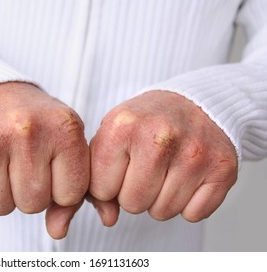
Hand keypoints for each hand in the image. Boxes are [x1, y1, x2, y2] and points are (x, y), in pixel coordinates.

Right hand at [0, 82, 89, 238]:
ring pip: (0, 207)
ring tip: (0, 159)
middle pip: (33, 204)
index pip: (70, 195)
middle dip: (28, 191)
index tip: (49, 166)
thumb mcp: (64, 141)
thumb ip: (72, 190)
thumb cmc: (32, 121)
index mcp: (64, 128)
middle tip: (20, 160)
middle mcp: (27, 131)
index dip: (58, 188)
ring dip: (0, 191)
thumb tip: (58, 232)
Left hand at [89, 90, 237, 224]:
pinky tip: (187, 176)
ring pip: (162, 212)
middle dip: (134, 193)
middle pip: (133, 204)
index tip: (120, 167)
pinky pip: (193, 214)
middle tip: (145, 168)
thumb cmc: (148, 121)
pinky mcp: (222, 169)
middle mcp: (159, 137)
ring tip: (166, 170)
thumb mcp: (112, 135)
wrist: (194, 101)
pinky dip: (188, 203)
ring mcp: (194, 153)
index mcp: (123, 125)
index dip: (108, 184)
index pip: (101, 189)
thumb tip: (108, 219)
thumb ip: (98, 178)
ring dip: (160, 198)